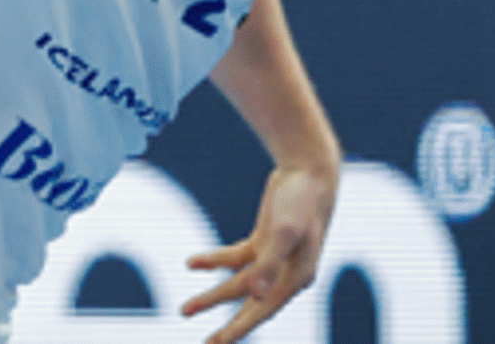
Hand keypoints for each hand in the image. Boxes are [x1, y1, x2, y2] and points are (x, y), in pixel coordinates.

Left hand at [182, 160, 337, 343]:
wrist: (309, 168)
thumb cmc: (301, 201)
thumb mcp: (284, 232)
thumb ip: (269, 263)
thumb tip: (256, 297)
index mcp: (297, 278)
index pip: (264, 311)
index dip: (241, 328)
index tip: (219, 342)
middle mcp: (286, 273)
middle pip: (251, 305)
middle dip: (228, 325)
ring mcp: (274, 258)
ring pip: (239, 284)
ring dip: (213, 296)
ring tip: (186, 309)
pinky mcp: (264, 241)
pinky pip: (235, 258)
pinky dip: (215, 261)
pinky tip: (192, 264)